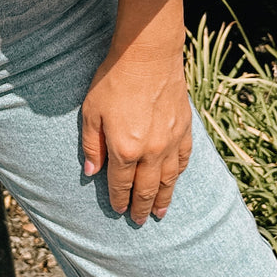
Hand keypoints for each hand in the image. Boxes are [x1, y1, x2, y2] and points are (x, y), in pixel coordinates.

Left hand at [80, 46, 192, 224]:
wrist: (148, 55)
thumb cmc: (114, 80)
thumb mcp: (91, 111)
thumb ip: (91, 144)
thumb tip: (91, 172)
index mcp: (124, 149)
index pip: (120, 184)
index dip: (118, 199)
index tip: (118, 210)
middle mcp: (151, 152)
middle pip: (146, 188)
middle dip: (141, 207)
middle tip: (140, 221)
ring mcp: (171, 142)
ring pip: (168, 180)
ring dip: (163, 198)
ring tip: (160, 213)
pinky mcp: (185, 129)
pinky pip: (184, 160)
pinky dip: (179, 174)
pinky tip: (176, 180)